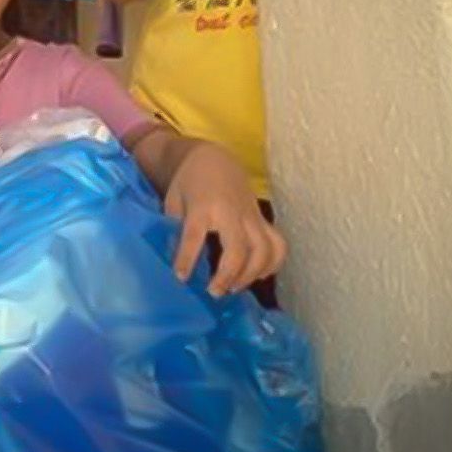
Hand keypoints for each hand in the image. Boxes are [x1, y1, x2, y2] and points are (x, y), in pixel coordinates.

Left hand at [164, 143, 287, 294]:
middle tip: (214, 291)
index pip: (194, 234)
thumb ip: (174, 228)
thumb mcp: (173, 201)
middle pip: (239, 247)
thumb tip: (174, 261)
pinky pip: (278, 244)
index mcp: (203, 206)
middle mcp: (231, 212)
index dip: (187, 258)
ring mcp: (252, 217)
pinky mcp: (264, 220)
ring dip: (251, 274)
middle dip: (229, 274)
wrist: (214, 160)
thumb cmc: (188, 183)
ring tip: (233, 288)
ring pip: (264, 249)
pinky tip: (258, 276)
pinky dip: (273, 264)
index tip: (181, 278)